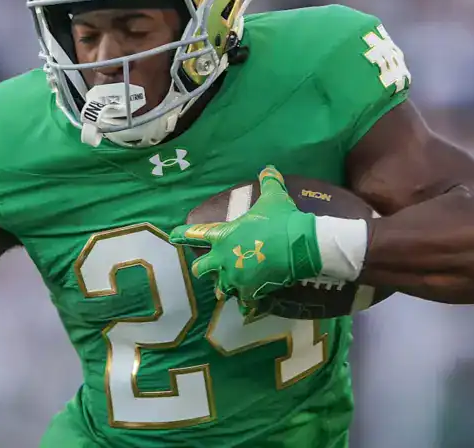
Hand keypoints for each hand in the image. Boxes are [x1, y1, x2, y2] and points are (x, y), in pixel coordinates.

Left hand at [170, 166, 321, 304]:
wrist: (301, 245)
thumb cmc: (282, 220)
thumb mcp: (274, 197)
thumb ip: (268, 182)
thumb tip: (269, 167)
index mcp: (223, 236)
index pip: (195, 235)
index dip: (182, 235)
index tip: (173, 237)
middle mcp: (223, 259)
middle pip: (201, 269)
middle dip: (203, 269)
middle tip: (206, 269)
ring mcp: (236, 278)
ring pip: (220, 289)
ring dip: (223, 288)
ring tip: (226, 289)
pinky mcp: (251, 292)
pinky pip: (243, 303)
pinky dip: (246, 305)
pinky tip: (247, 306)